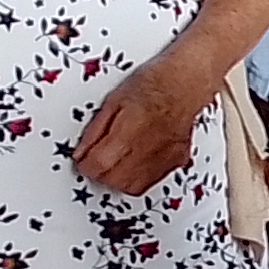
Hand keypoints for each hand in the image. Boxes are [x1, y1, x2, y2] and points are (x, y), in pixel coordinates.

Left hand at [72, 50, 219, 193]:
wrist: (187, 81)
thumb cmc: (153, 83)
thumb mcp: (113, 100)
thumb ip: (95, 131)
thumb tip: (82, 152)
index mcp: (129, 131)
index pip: (98, 165)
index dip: (85, 164)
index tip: (82, 159)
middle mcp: (149, 148)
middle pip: (115, 181)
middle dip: (100, 174)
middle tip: (95, 161)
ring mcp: (165, 157)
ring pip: (133, 187)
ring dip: (118, 179)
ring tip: (113, 163)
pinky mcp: (176, 160)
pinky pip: (152, 180)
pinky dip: (139, 177)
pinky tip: (134, 163)